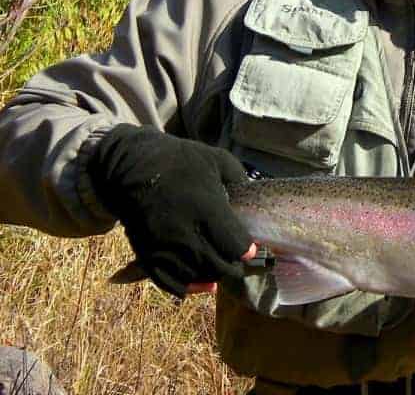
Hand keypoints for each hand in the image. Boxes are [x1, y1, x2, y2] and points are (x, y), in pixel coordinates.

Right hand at [89, 124, 252, 297]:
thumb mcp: (215, 159)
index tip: (249, 249)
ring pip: (195, 277)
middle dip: (232, 268)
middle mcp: (184, 232)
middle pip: (217, 266)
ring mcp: (163, 246)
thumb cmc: (178, 161)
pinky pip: (168, 283)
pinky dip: (186, 288)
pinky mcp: (146, 254)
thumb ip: (238, 178)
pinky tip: (199, 284)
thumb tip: (252, 194)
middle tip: (237, 263)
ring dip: (211, 277)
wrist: (130, 167)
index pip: (233, 245)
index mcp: (205, 208)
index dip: (245, 250)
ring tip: (219, 268)